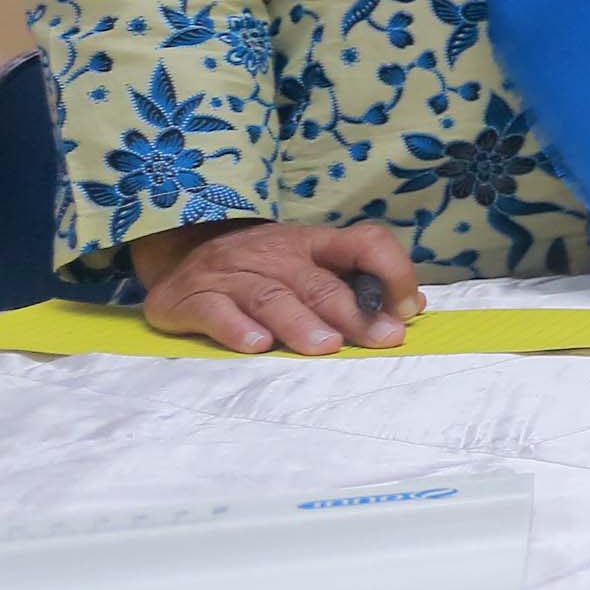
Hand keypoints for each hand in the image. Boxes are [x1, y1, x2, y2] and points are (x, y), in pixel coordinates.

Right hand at [131, 219, 420, 353]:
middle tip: (381, 338)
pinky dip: (236, 328)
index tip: (406, 309)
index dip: (391, 270)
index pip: (363, 242)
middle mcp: (272, 254)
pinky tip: (257, 346)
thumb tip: (412, 306)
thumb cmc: (260, 271)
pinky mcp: (191, 298)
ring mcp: (229, 274)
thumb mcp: (308, 266)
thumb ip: (357, 284)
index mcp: (311, 244)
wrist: (177, 260)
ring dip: (300, 323)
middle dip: (353, 311)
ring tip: (325, 347)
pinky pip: (214, 311)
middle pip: (318, 281)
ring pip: (270, 297)